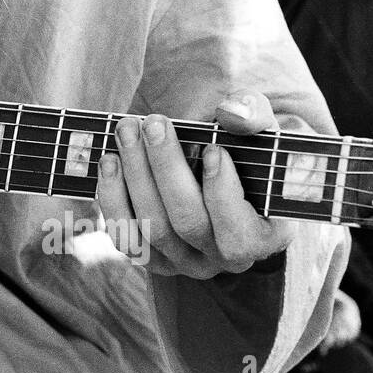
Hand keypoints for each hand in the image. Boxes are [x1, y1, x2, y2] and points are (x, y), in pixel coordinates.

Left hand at [96, 92, 291, 278]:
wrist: (204, 158)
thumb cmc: (238, 144)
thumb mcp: (258, 125)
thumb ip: (253, 115)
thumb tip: (232, 112)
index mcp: (263, 237)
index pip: (241, 234)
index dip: (223, 192)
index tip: (212, 149)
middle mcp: (223, 258)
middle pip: (188, 223)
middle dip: (166, 168)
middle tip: (153, 124)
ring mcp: (184, 261)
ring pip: (153, 228)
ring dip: (135, 175)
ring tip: (126, 132)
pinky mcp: (150, 256)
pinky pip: (126, 236)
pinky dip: (112, 198)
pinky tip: (110, 161)